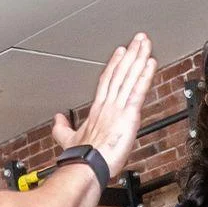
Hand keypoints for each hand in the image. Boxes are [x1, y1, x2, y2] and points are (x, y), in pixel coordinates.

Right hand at [51, 33, 156, 176]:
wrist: (86, 167)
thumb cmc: (80, 158)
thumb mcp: (67, 139)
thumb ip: (62, 128)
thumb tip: (57, 120)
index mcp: (97, 110)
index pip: (107, 81)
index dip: (115, 65)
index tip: (121, 52)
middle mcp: (108, 105)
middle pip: (120, 73)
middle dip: (130, 54)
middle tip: (139, 38)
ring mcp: (118, 108)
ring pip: (129, 77)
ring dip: (138, 58)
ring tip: (145, 43)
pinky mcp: (128, 115)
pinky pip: (138, 91)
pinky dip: (145, 76)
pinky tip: (151, 63)